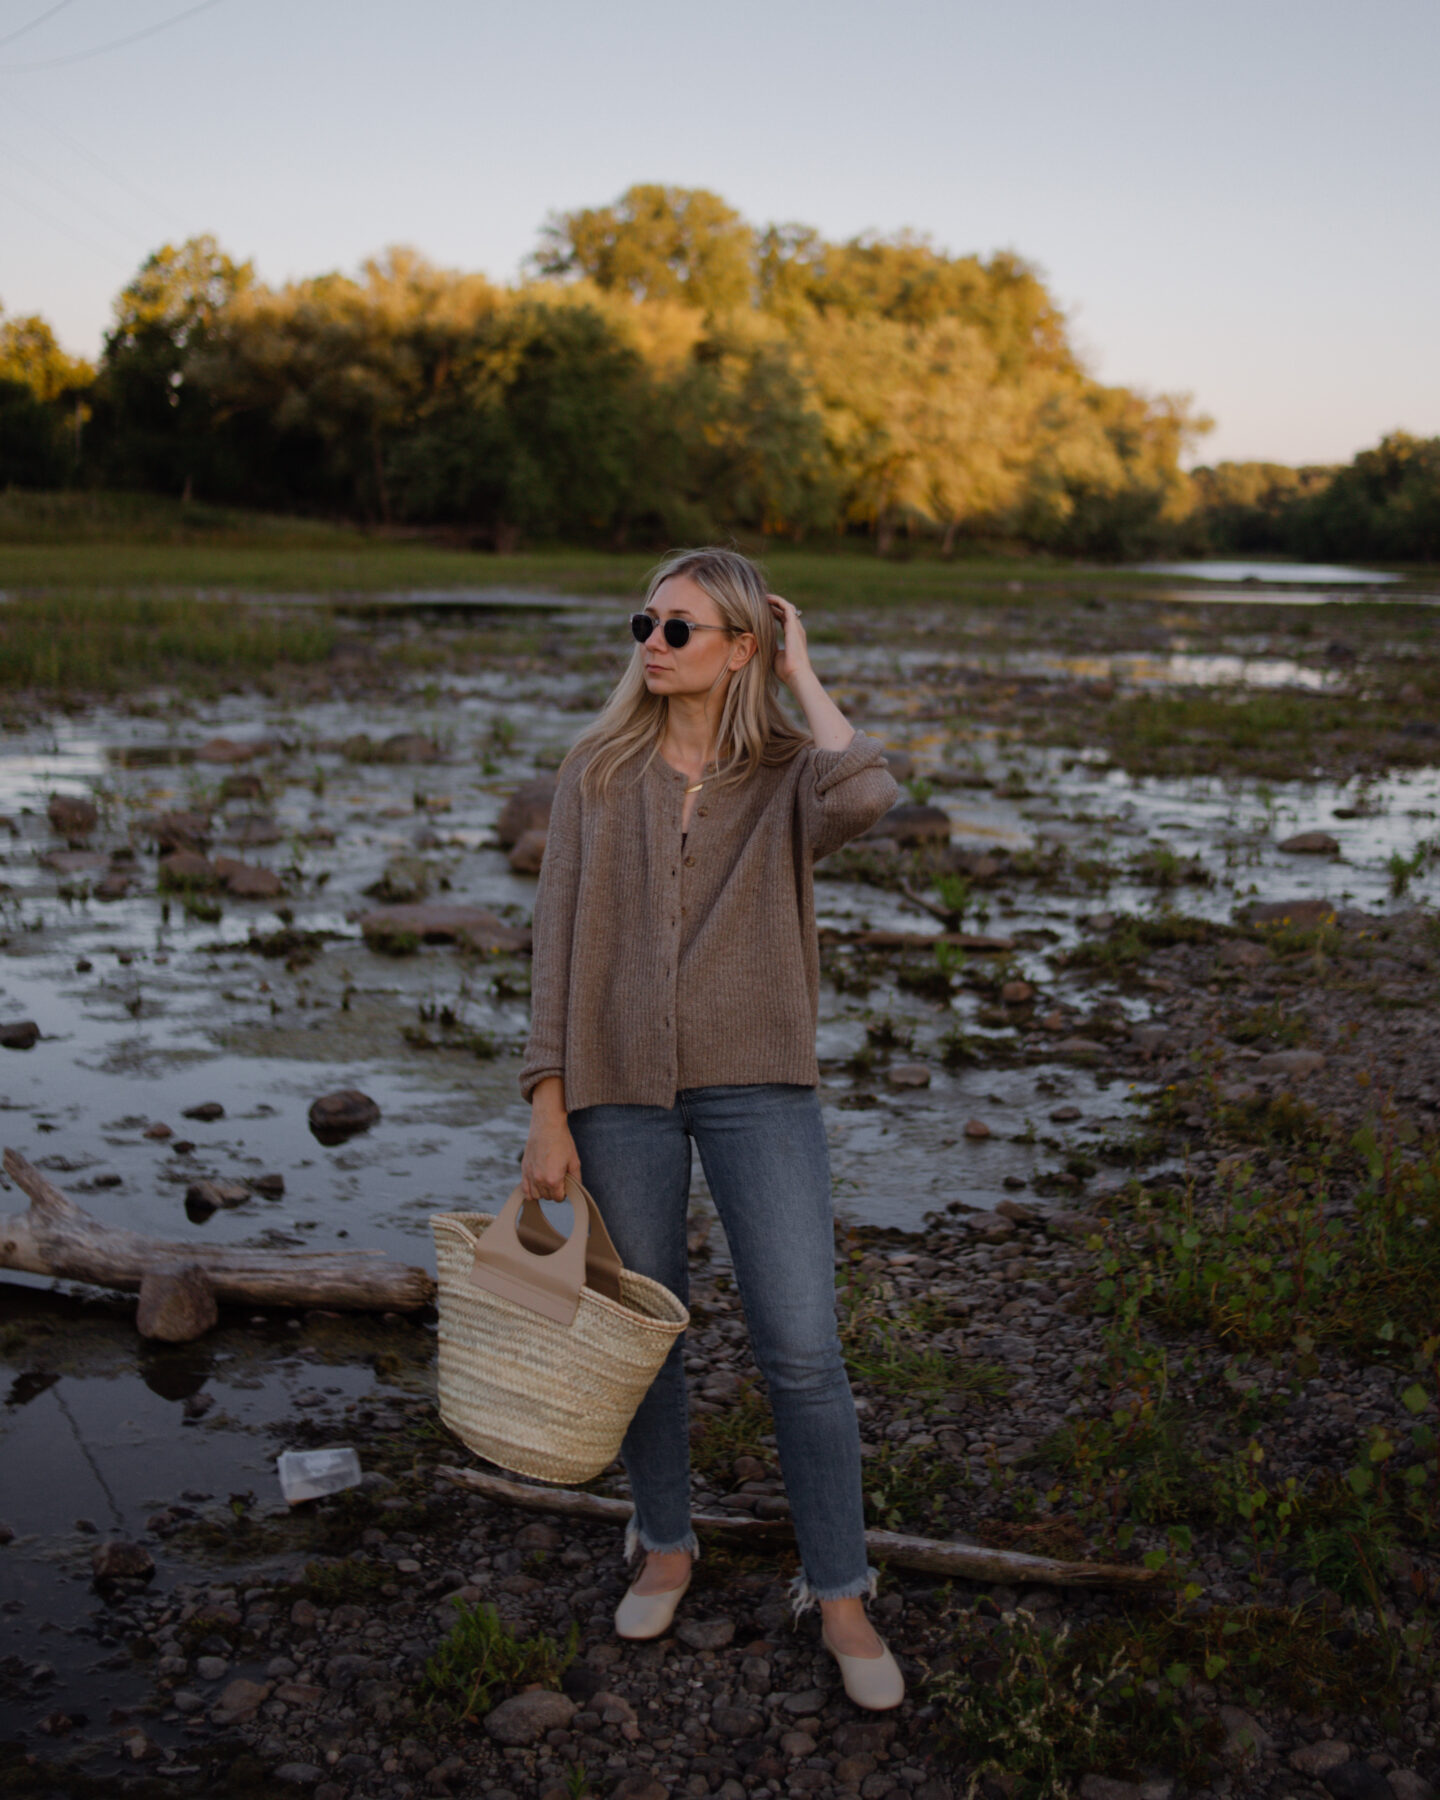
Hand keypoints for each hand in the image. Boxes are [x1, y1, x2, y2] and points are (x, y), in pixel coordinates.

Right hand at [521, 1082, 581, 1200]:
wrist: (547, 1125)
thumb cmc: (562, 1142)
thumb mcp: (574, 1161)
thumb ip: (576, 1179)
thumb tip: (575, 1190)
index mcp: (553, 1179)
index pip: (559, 1198)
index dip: (565, 1192)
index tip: (566, 1182)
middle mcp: (539, 1180)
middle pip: (547, 1197)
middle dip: (554, 1190)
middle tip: (559, 1177)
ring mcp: (529, 1175)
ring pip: (535, 1195)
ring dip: (542, 1191)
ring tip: (549, 1179)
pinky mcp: (524, 1169)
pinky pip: (524, 1190)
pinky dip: (530, 1191)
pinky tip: (537, 1184)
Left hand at [768, 594, 810, 687]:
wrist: (796, 674)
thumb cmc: (786, 670)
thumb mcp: (774, 655)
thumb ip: (770, 647)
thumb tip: (759, 642)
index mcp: (792, 636)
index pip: (784, 620)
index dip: (775, 613)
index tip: (763, 610)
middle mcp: (796, 629)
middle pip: (786, 611)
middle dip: (774, 605)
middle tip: (761, 600)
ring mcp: (796, 626)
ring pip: (787, 607)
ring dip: (775, 600)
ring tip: (763, 597)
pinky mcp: (794, 625)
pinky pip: (786, 607)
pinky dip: (777, 601)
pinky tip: (767, 599)